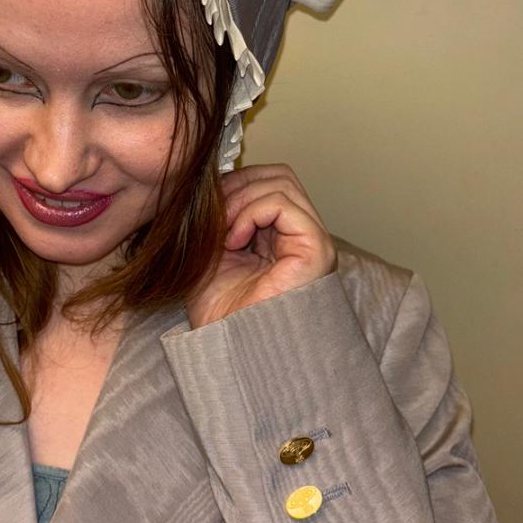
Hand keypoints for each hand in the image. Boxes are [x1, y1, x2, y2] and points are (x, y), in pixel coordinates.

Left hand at [185, 163, 336, 328]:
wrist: (229, 347)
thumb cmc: (221, 310)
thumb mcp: (213, 248)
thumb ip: (221, 213)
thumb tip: (216, 177)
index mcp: (282, 236)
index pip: (268, 181)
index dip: (235, 182)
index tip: (207, 206)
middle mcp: (302, 236)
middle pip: (279, 175)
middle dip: (239, 184)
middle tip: (214, 214)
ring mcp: (313, 241)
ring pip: (282, 183)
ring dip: (241, 199)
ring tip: (222, 232)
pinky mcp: (315, 249)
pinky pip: (284, 205)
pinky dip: (251, 212)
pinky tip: (234, 241)